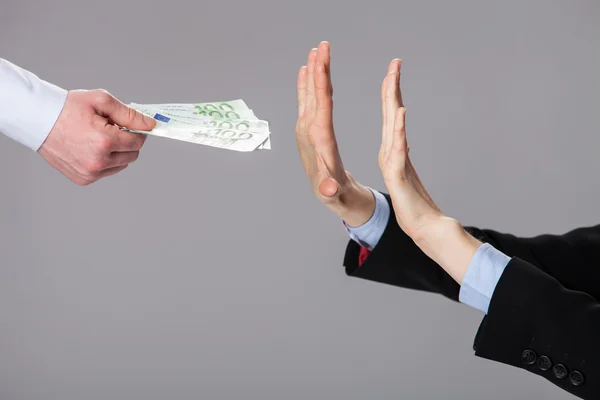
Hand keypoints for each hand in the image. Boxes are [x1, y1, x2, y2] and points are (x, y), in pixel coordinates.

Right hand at [39, 89, 155, 185]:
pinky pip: (106, 172)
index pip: (138, 141)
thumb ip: (129, 114)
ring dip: (117, 152)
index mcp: (105, 142)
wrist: (38, 119)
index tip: (129, 124)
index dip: (137, 131)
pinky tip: (91, 147)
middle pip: (132, 155)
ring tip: (98, 137)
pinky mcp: (83, 179)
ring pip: (121, 165)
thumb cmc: (67, 108)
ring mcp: (90, 173)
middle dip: (127, 141)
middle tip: (111, 128)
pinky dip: (105, 161)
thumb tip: (150, 124)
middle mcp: (99, 161)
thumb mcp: (101, 101)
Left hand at [296, 41, 374, 226]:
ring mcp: (307, 130)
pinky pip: (309, 102)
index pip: (319, 109)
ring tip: (317, 50)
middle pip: (313, 96)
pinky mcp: (309, 130)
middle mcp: (309, 133)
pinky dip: (308, 85)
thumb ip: (331, 191)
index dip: (319, 86)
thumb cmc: (338, 196)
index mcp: (319, 143)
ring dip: (314, 72)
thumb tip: (328, 189)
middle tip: (322, 46)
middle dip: (317, 70)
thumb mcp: (336, 196)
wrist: (331, 198)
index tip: (320, 64)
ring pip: (311, 95)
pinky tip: (307, 69)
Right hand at [378, 59, 443, 238]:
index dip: (391, 92)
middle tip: (394, 64)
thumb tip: (401, 142)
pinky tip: (400, 114)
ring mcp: (394, 165)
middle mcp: (391, 154)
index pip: (392, 116)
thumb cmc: (417, 206)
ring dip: (392, 102)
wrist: (424, 228)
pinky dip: (398, 130)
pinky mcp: (399, 177)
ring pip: (392, 127)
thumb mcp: (408, 175)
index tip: (393, 70)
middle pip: (390, 115)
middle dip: (391, 88)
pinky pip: (398, 149)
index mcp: (393, 152)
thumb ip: (402, 157)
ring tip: (392, 80)